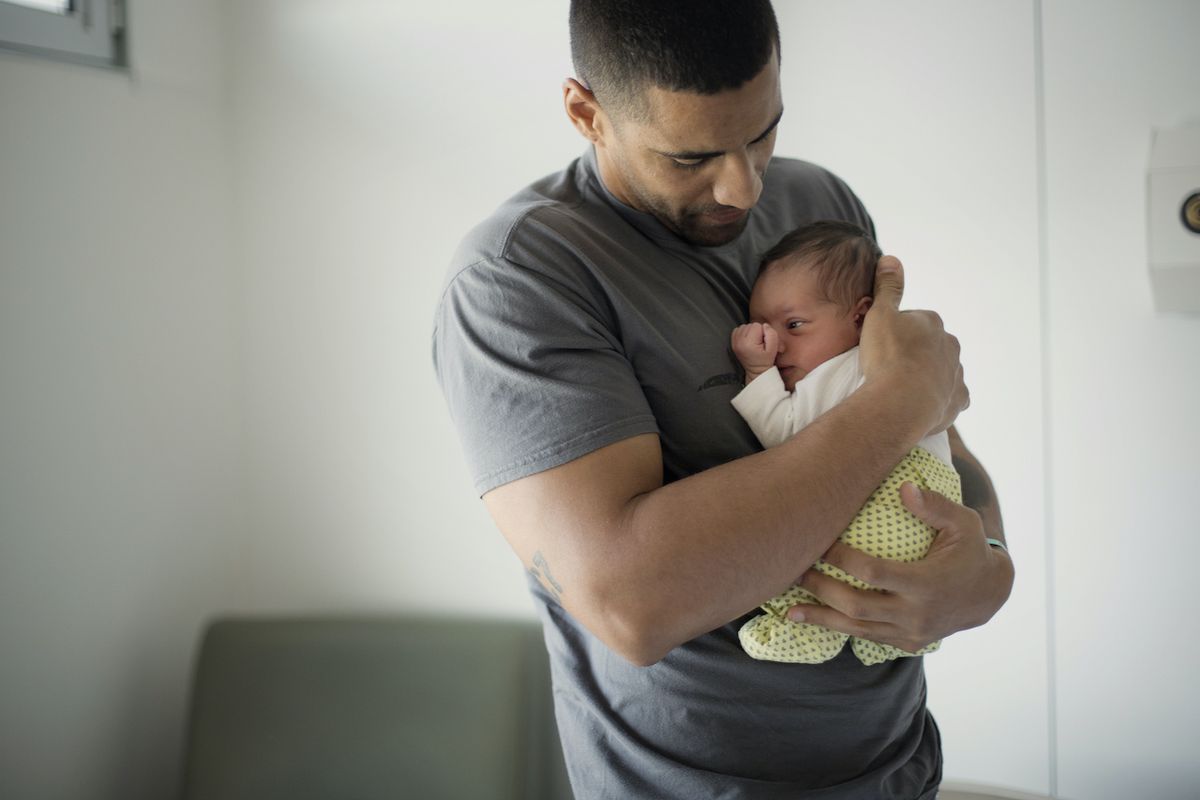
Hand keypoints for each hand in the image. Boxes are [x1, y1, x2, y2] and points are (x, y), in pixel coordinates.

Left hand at [731, 322, 778, 381]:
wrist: (756, 370)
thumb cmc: (765, 360)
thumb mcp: (773, 348)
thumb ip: (772, 334)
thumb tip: (765, 325)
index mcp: (748, 343)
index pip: (757, 325)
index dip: (763, 331)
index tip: (764, 341)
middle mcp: (739, 341)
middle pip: (750, 325)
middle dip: (757, 331)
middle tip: (759, 343)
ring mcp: (734, 342)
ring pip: (744, 326)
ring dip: (750, 332)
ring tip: (754, 342)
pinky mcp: (733, 342)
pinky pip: (739, 330)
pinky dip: (744, 333)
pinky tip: (748, 341)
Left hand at [787, 482, 1012, 652]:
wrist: (989, 595)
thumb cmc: (970, 550)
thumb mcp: (963, 523)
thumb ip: (935, 506)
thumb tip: (904, 487)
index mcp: (927, 583)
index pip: (873, 573)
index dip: (842, 559)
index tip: (820, 543)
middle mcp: (916, 614)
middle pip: (856, 605)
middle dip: (821, 589)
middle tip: (793, 572)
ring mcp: (910, 633)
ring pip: (856, 629)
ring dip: (821, 619)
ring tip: (788, 610)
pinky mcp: (906, 643)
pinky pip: (866, 637)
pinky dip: (838, 628)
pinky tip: (812, 620)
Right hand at [859, 256, 968, 435]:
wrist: (901, 402)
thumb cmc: (888, 356)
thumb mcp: (880, 314)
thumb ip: (888, 287)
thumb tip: (891, 258)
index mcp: (932, 323)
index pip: (915, 321)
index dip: (896, 332)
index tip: (881, 345)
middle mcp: (950, 346)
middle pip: (931, 346)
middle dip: (915, 353)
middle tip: (890, 366)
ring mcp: (956, 374)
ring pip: (942, 370)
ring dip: (927, 375)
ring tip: (902, 387)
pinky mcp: (957, 400)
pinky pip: (951, 397)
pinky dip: (939, 398)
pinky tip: (922, 403)